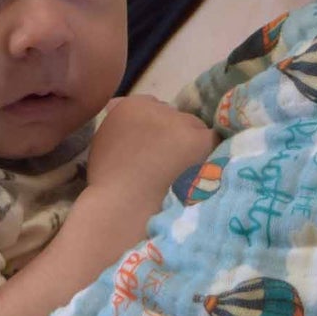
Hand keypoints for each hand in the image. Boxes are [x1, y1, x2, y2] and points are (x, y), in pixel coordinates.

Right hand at [87, 96, 218, 213]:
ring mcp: (181, 122)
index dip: (154, 130)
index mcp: (129, 107)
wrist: (122, 208)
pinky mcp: (200, 139)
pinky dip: (207, 154)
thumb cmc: (108, 184)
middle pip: (174, 116)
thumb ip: (122, 126)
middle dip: (173, 136)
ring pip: (194, 128)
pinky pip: (212, 140)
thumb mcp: (104, 144)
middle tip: (168, 164)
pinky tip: (194, 173)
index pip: (151, 107)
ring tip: (181, 172)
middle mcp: (157, 108)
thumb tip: (136, 120)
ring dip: (190, 145)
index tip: (152, 150)